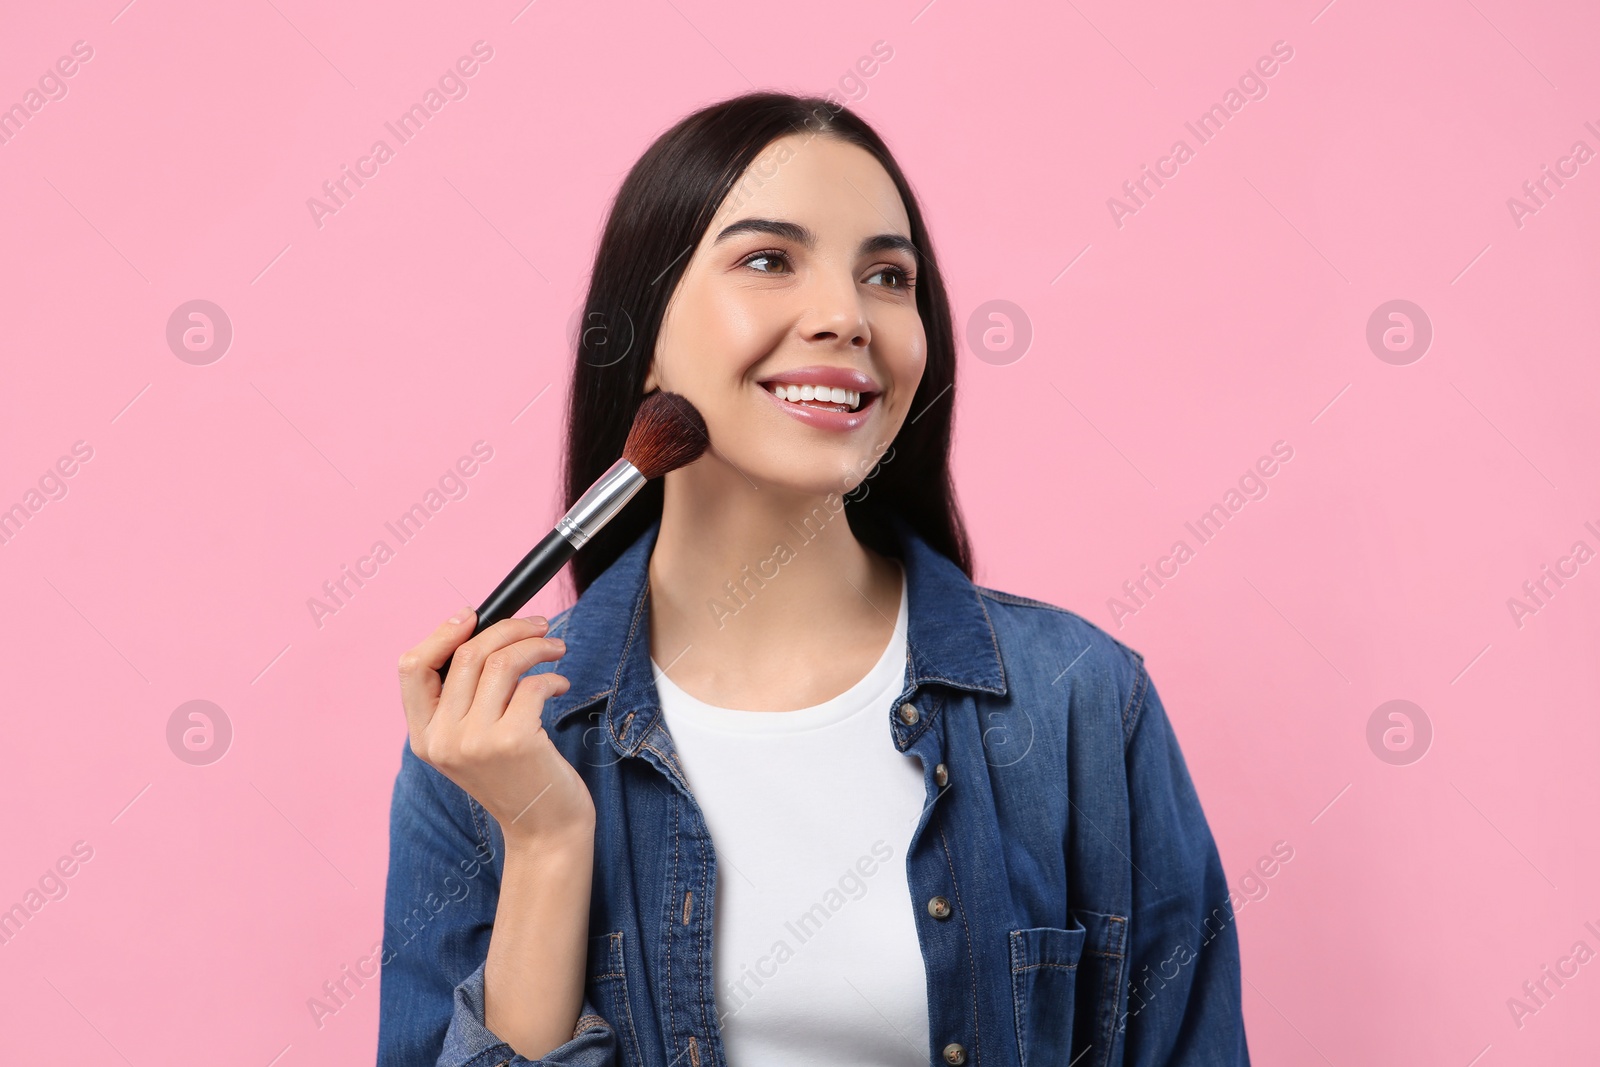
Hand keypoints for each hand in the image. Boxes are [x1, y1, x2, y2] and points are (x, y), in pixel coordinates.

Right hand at [399, 610, 594, 852]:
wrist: (544, 831)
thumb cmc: (518, 777)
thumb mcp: (474, 742)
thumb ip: (465, 699)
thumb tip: (483, 631)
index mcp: (424, 737)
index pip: (412, 668)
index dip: (441, 633)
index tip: (473, 615)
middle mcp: (441, 740)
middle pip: (466, 654)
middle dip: (509, 628)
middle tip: (541, 626)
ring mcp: (474, 742)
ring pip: (501, 662)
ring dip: (536, 645)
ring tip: (557, 649)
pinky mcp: (512, 742)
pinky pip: (532, 685)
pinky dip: (553, 678)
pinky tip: (561, 688)